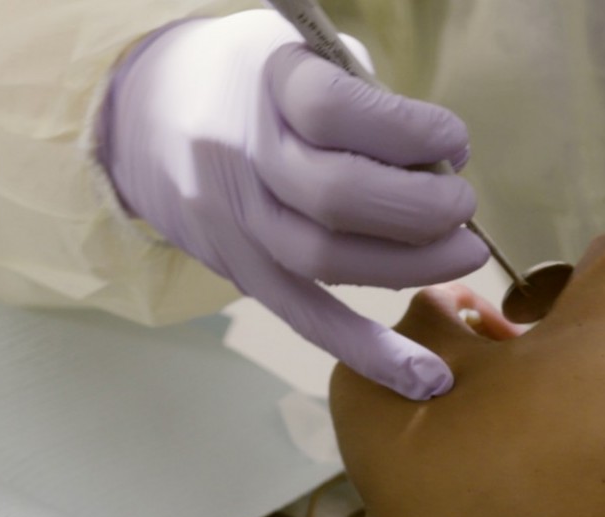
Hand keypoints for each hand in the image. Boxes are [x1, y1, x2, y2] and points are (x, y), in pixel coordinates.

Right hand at [101, 11, 487, 398]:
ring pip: (323, 261)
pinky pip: (305, 319)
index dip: (409, 130)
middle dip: (420, 208)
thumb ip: (366, 95)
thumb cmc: (250, 77)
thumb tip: (437, 163)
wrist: (142, 115)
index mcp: (262, 83)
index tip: (453, 142)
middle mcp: (237, 153)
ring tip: (461, 255)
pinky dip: (370, 353)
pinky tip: (426, 377)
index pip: (335, 109)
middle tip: (462, 207)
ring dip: (411, 267)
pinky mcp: (238, 271)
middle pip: (335, 195)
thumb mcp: (300, 50)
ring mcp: (233, 220)